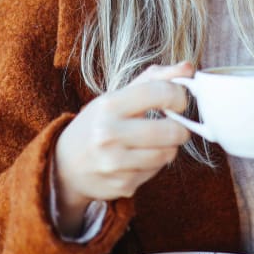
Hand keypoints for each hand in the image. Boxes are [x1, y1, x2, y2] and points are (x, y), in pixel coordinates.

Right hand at [53, 61, 193, 234]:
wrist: (65, 165)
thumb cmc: (98, 123)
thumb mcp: (119, 96)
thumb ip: (155, 79)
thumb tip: (189, 67)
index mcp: (109, 105)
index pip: (161, 93)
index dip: (179, 97)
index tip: (178, 102)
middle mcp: (109, 134)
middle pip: (171, 131)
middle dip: (181, 128)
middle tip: (174, 126)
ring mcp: (114, 163)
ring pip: (167, 154)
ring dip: (169, 147)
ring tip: (154, 142)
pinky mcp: (122, 185)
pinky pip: (156, 172)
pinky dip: (155, 164)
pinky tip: (139, 158)